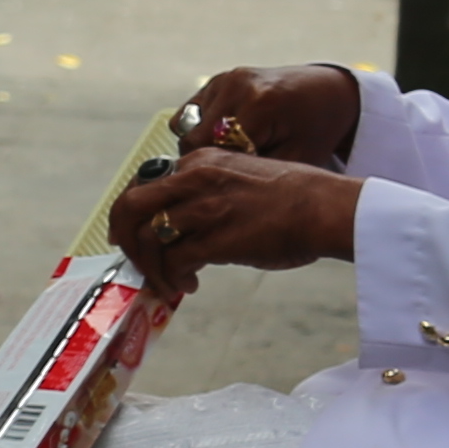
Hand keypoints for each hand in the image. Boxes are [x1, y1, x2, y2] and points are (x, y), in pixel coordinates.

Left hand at [120, 149, 358, 297]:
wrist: (325, 208)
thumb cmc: (295, 198)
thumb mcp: (241, 177)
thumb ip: (209, 193)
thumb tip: (187, 226)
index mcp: (199, 161)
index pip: (145, 183)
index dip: (132, 213)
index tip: (132, 234)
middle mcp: (194, 179)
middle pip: (130, 206)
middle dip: (123, 238)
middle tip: (133, 260)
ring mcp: (203, 208)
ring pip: (147, 237)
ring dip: (151, 267)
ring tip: (168, 282)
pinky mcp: (215, 237)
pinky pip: (174, 261)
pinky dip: (173, 278)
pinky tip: (189, 286)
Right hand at [174, 61, 360, 168]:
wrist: (328, 92)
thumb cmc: (317, 131)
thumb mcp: (295, 160)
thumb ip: (253, 174)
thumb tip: (212, 190)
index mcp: (259, 105)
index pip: (210, 151)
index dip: (217, 173)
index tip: (234, 184)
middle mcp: (236, 85)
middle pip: (192, 139)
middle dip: (208, 160)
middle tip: (234, 171)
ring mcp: (225, 78)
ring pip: (185, 126)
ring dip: (203, 144)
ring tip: (234, 152)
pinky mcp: (217, 78)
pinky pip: (190, 112)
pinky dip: (202, 128)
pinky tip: (228, 135)